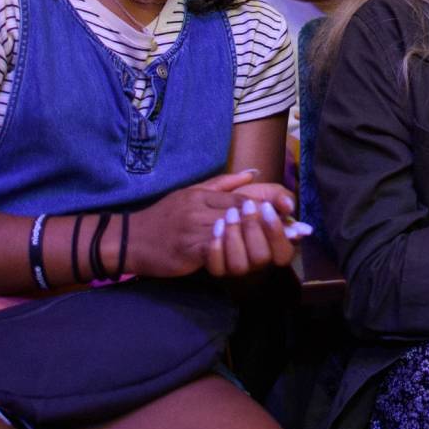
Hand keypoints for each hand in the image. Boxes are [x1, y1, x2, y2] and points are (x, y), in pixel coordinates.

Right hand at [123, 170, 297, 279]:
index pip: (244, 194)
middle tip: (297, 228)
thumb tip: (253, 173)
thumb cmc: (165, 217)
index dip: (270, 199)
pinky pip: (212, 249)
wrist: (131, 239)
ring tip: (280, 243)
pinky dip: (231, 251)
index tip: (292, 207)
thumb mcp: (192, 193)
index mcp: (205, 194)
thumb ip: (223, 184)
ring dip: (258, 237)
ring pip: (232, 229)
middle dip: (272, 219)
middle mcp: (201, 207)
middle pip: (243, 210)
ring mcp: (194, 227)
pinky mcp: (186, 248)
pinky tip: (248, 256)